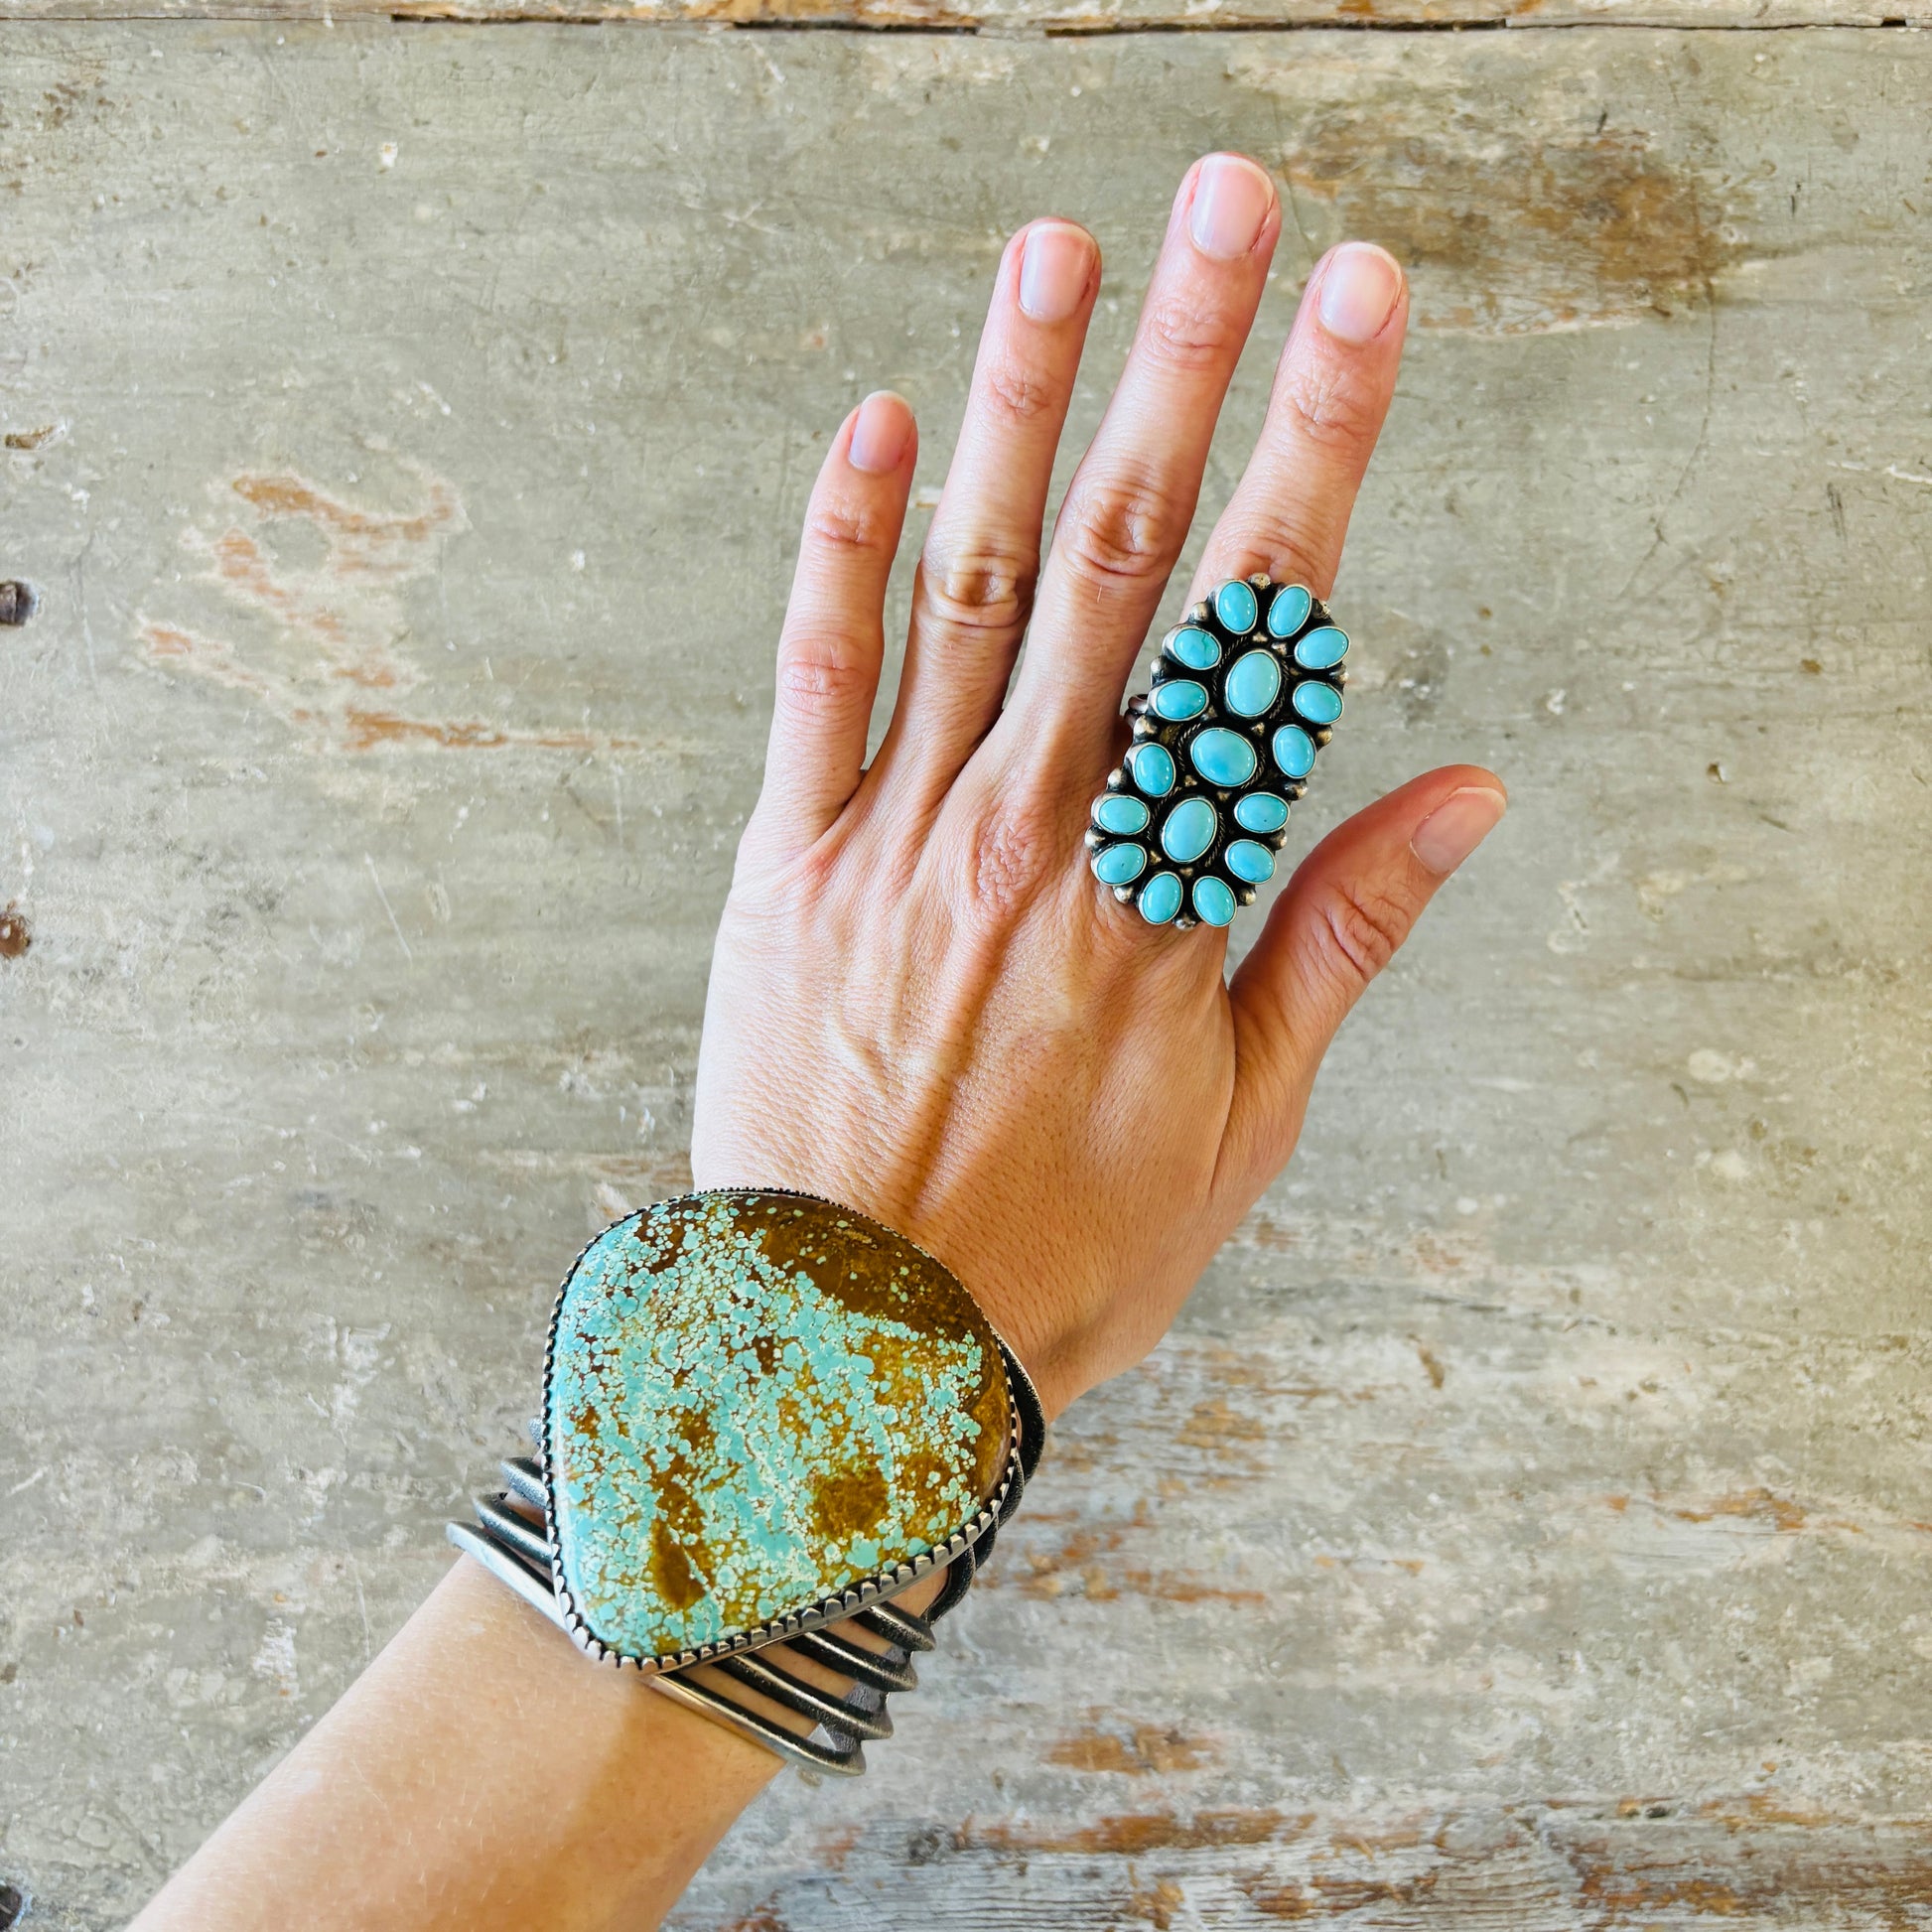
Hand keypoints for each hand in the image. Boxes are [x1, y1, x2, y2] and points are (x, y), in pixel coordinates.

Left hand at [693, 153, 1504, 1419]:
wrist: (858, 1340)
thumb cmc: (1068, 1249)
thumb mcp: (1246, 1122)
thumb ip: (1344, 936)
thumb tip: (1470, 791)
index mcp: (1166, 892)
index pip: (1261, 629)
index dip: (1316, 451)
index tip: (1361, 308)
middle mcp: (1038, 832)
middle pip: (1119, 560)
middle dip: (1183, 364)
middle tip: (1229, 199)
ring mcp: (902, 835)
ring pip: (969, 582)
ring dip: (1014, 405)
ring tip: (1061, 250)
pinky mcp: (794, 862)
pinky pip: (814, 678)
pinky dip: (839, 546)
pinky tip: (869, 422)